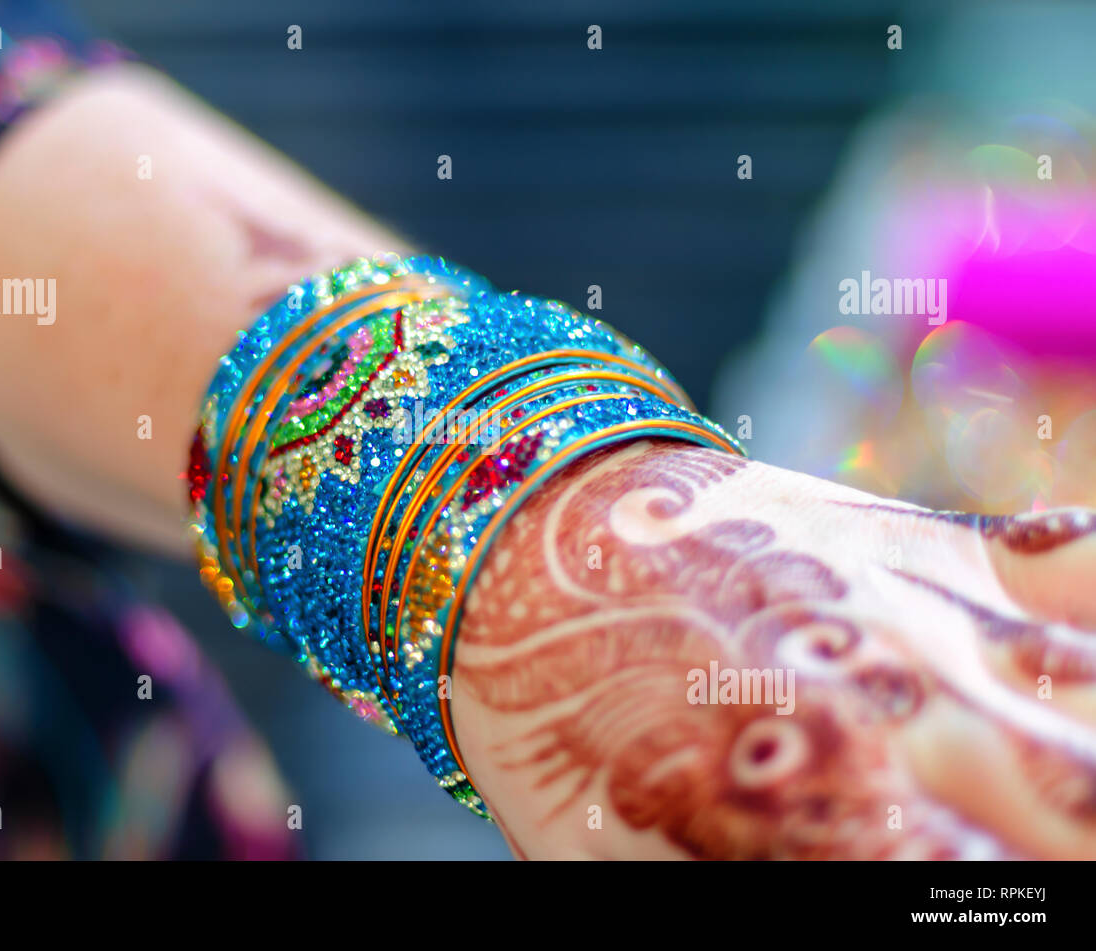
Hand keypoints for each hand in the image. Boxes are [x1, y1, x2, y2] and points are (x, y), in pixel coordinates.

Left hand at [451, 439, 1095, 858]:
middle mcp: (896, 718)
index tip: (985, 896)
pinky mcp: (919, 540)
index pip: (982, 897)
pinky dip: (1094, 605)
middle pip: (1077, 803)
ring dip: (1088, 760)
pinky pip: (1068, 568)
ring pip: (1090, 696)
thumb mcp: (624, 866)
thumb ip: (739, 890)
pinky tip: (1077, 655)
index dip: (1003, 902)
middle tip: (1040, 841)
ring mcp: (920, 617)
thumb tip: (856, 890)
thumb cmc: (562, 730)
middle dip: (1073, 837)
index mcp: (820, 823)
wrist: (529, 537)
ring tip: (1061, 788)